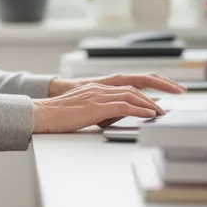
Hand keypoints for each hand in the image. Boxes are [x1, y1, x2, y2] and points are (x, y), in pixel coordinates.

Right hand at [32, 82, 171, 133]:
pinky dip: (140, 110)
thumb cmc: (57, 117)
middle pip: (133, 89)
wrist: (41, 115)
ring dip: (149, 104)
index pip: (125, 88)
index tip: (155, 103)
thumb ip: (100, 111)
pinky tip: (149, 115)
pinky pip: (124, 106)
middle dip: (152, 97)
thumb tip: (118, 118)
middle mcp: (99, 88)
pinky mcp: (97, 106)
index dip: (143, 94)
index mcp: (95, 88)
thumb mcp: (83, 112)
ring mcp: (98, 95)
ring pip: (131, 96)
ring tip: (161, 113)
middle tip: (165, 108)